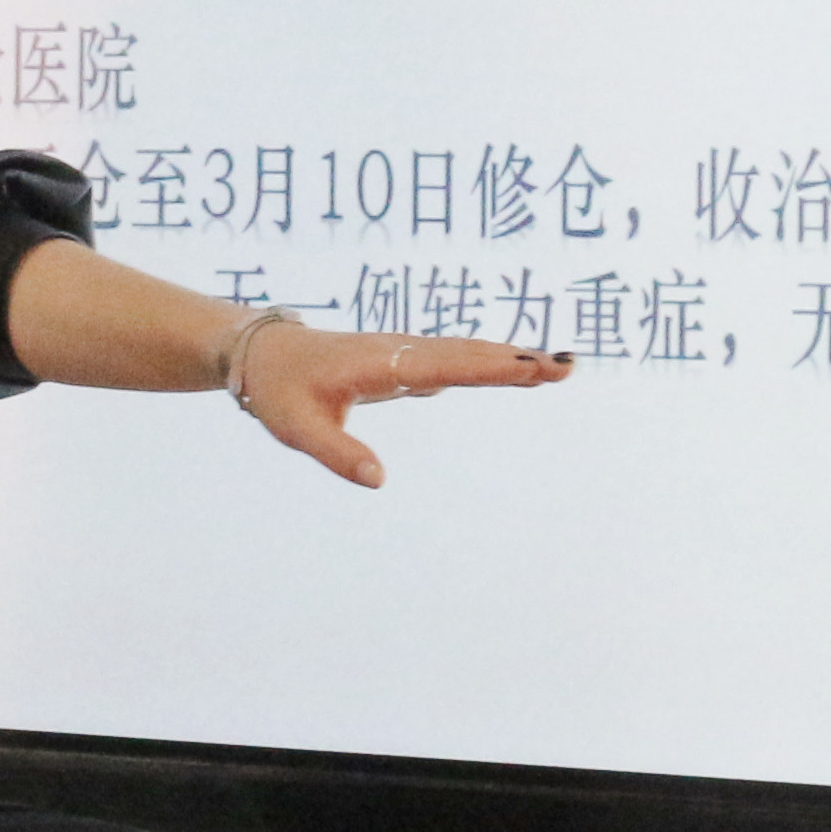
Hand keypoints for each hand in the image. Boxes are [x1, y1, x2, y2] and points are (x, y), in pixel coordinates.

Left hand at [226, 326, 575, 490]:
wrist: (263, 352)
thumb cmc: (280, 392)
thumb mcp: (298, 430)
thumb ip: (339, 454)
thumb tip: (380, 480)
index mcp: (379, 364)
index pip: (444, 365)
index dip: (490, 366)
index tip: (532, 367)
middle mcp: (398, 351)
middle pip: (467, 354)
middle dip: (518, 359)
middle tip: (568, 366)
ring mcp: (404, 353)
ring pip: (464, 353)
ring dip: (510, 356)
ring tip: (557, 366)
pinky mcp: (404, 360)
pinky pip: (454, 359)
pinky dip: (487, 361)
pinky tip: (514, 367)